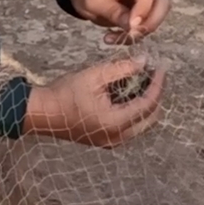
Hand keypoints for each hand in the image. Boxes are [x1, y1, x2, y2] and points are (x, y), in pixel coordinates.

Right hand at [22, 55, 166, 147]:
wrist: (43, 113)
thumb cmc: (65, 93)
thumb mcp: (95, 75)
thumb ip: (122, 68)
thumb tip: (144, 62)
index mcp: (116, 123)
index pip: (148, 104)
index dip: (158, 84)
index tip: (161, 67)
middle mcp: (117, 137)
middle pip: (151, 118)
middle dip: (156, 95)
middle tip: (154, 74)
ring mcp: (112, 142)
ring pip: (142, 124)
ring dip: (146, 103)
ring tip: (143, 80)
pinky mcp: (106, 141)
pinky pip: (130, 127)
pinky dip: (135, 110)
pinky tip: (130, 92)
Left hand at [66, 0, 170, 44]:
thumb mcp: (92, 0)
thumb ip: (113, 11)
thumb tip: (133, 26)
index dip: (143, 9)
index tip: (131, 26)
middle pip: (162, 2)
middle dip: (151, 23)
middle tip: (131, 35)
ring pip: (158, 16)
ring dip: (142, 32)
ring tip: (117, 38)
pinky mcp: (140, 12)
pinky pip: (146, 25)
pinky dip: (134, 35)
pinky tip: (115, 37)